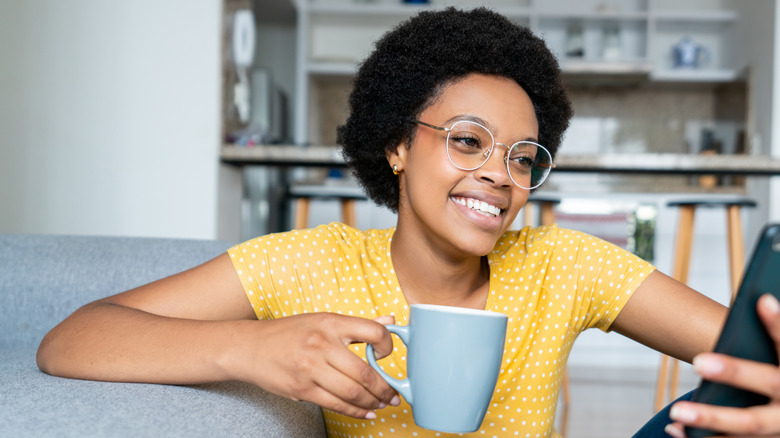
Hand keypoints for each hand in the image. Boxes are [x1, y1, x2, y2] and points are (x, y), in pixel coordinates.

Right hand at [233, 313, 399, 419]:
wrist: (251, 347)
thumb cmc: (290, 332)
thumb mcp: (323, 320)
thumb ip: (358, 325)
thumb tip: (391, 322)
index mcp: (331, 322)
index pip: (373, 331)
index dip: (388, 346)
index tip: (388, 355)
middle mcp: (322, 343)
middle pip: (364, 371)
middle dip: (384, 388)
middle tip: (394, 394)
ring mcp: (310, 368)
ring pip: (352, 392)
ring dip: (372, 403)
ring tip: (381, 404)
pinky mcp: (302, 388)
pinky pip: (335, 404)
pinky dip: (355, 411)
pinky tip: (365, 412)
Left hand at [665, 294, 779, 436]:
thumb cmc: (778, 376)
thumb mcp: (777, 359)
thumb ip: (770, 337)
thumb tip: (757, 302)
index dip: (778, 324)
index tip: (763, 299)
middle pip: (768, 382)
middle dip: (735, 372)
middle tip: (699, 361)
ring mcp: (779, 427)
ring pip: (747, 424)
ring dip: (711, 418)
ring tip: (677, 411)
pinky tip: (675, 428)